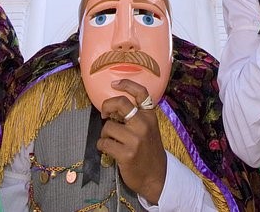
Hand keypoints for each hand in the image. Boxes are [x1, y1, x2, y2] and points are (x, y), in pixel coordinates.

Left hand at [97, 79, 166, 202]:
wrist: (156, 176)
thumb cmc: (149, 151)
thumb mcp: (149, 129)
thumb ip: (137, 117)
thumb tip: (113, 108)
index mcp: (150, 116)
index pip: (141, 93)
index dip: (126, 84)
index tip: (114, 83)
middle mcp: (143, 124)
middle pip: (120, 103)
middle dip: (107, 106)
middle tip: (104, 114)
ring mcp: (135, 139)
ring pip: (108, 127)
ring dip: (105, 134)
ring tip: (111, 141)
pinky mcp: (126, 153)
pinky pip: (104, 143)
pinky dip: (102, 146)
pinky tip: (108, 150)